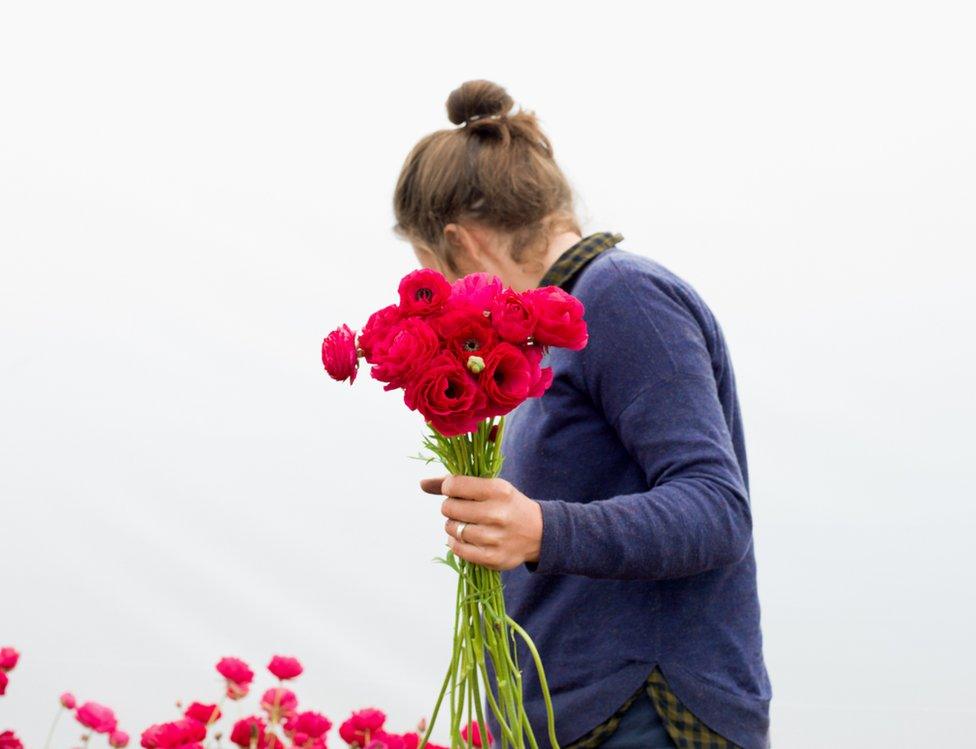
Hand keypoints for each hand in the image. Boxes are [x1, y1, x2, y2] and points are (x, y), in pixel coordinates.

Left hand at [421, 475, 542, 570]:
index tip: (455, 491)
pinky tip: (466, 538)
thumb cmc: (508, 505)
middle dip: (451, 507)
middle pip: (449, 508)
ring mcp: (494, 538)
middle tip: (462, 509)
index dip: (448, 487)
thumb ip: (457, 484)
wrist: (539, 533)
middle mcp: (496, 513)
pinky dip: (456, 543)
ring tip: (467, 524)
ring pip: (452, 529)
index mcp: (497, 490)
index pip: (454, 485)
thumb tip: (422, 484)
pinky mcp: (492, 558)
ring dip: (454, 526)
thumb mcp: (491, 487)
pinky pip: (458, 549)